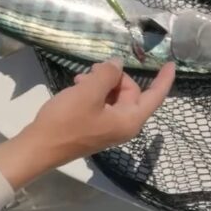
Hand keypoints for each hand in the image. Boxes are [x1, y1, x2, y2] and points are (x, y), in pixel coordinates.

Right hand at [0, 59, 175, 188]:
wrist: (39, 147)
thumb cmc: (67, 120)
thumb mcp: (89, 92)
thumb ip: (108, 75)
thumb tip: (118, 65)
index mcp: (129, 120)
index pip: (154, 96)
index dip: (163, 79)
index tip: (171, 63)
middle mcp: (123, 126)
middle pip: (130, 92)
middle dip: (114, 76)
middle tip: (93, 68)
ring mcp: (108, 128)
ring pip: (114, 96)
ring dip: (101, 83)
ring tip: (80, 78)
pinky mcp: (94, 128)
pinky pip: (102, 104)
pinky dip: (93, 92)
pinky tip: (77, 86)